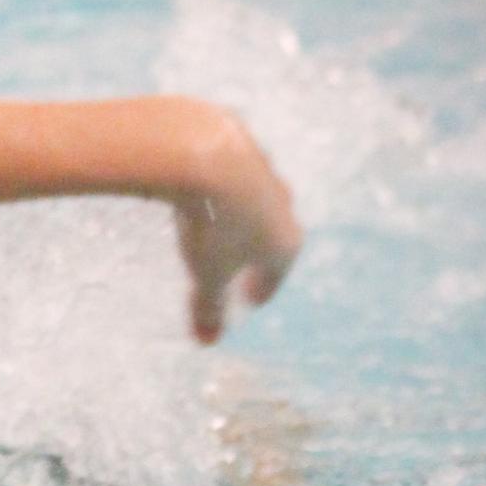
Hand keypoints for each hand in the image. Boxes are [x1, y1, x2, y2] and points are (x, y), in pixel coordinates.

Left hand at [172, 113, 300, 343]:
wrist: (203, 151)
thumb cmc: (210, 224)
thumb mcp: (206, 274)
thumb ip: (209, 308)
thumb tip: (207, 342)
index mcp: (284, 242)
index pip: (277, 273)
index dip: (264, 288)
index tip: (252, 299)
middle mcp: (283, 206)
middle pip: (273, 235)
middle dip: (259, 253)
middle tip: (245, 265)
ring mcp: (264, 173)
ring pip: (255, 201)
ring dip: (242, 216)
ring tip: (223, 225)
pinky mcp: (240, 144)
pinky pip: (231, 173)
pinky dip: (220, 185)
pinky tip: (201, 186)